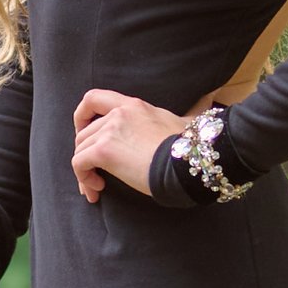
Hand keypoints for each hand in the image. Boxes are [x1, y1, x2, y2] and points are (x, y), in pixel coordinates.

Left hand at [71, 88, 179, 202]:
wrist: (185, 164)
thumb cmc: (190, 148)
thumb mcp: (184, 122)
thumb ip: (188, 112)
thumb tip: (209, 100)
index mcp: (133, 105)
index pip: (94, 98)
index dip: (81, 115)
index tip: (83, 131)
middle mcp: (117, 114)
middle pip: (84, 132)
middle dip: (84, 154)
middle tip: (94, 174)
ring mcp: (109, 131)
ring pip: (80, 149)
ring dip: (84, 171)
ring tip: (97, 187)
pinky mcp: (103, 151)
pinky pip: (78, 163)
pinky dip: (83, 178)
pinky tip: (98, 189)